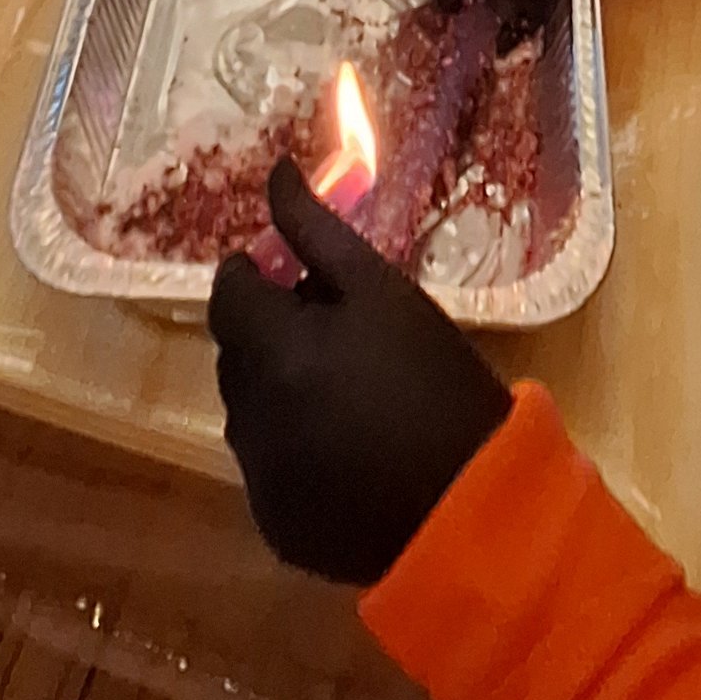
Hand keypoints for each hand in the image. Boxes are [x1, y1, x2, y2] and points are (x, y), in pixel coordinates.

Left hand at [210, 162, 510, 585]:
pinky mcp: (275, 527)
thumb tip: (277, 172)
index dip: (256, 276)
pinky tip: (347, 451)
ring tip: (347, 395)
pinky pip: (266, 469)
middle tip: (337, 335)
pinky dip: (292, 450)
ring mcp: (258, 479)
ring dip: (277, 391)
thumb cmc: (436, 383)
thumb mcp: (385, 292)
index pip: (226, 293)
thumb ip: (318, 230)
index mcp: (274, 353)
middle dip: (270, 334)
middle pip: (234, 353)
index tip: (297, 276)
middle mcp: (249, 418)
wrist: (473, 506)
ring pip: (247, 411)